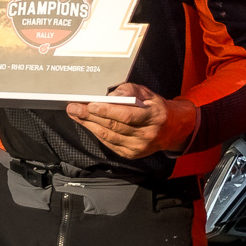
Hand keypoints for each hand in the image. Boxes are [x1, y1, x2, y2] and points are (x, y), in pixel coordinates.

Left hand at [67, 83, 197, 159]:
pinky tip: (87, 124)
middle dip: (90, 116)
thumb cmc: (155, 107)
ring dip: (89, 125)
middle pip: (113, 126)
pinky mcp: (131, 154)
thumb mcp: (146, 93)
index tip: (90, 104)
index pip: (126, 115)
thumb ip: (128, 91)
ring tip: (75, 114)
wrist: (172, 129)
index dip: (107, 111)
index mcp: (153, 116)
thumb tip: (110, 95)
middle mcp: (146, 134)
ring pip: (108, 136)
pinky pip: (109, 143)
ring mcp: (138, 147)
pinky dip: (96, 133)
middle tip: (73, 108)